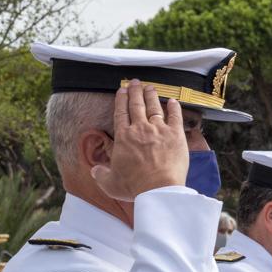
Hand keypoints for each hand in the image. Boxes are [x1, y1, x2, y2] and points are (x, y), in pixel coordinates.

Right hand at [92, 80, 188, 200]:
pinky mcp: (176, 135)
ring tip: (150, 87)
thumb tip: (95, 170)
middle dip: (135, 91)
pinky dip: (174, 108)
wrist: (158, 188)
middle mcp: (140, 129)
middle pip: (137, 105)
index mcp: (123, 137)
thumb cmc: (134, 187)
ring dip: (152, 95)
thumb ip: (101, 174)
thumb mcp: (110, 183)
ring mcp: (159, 130)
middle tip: (135, 82)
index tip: (121, 90)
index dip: (121, 99)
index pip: (120, 112)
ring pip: (154, 107)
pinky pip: (176, 117)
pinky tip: (173, 101)